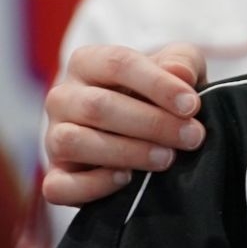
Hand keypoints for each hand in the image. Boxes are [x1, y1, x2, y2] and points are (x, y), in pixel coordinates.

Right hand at [42, 43, 208, 205]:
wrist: (149, 131)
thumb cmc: (161, 92)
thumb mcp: (179, 67)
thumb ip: (182, 62)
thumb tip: (179, 73)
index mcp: (88, 62)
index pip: (117, 64)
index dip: (158, 84)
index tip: (192, 105)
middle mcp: (63, 98)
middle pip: (96, 105)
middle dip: (151, 123)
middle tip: (192, 137)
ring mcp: (54, 137)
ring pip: (72, 142)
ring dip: (126, 152)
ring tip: (166, 158)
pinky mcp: (56, 177)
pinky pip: (59, 185)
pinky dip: (93, 185)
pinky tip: (127, 178)